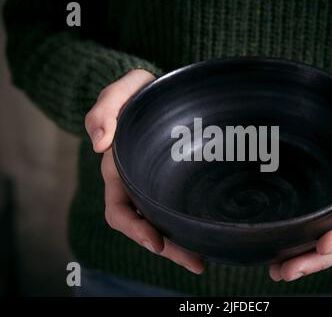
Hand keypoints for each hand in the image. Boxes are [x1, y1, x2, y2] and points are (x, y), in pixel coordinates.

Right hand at [85, 69, 203, 274]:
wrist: (166, 93)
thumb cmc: (143, 93)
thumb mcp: (123, 89)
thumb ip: (105, 109)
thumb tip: (99, 144)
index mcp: (120, 169)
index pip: (119, 210)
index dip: (134, 229)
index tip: (157, 243)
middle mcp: (137, 184)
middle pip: (147, 226)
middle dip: (169, 248)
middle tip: (196, 263)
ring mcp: (158, 186)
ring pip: (166, 224)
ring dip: (183, 245)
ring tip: (205, 261)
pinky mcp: (177, 183)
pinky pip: (180, 209)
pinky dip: (192, 226)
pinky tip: (211, 234)